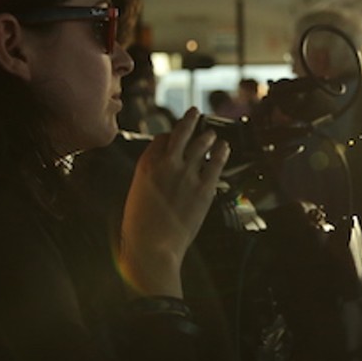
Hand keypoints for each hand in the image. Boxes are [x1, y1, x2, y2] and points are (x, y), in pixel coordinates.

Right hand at [119, 108, 228, 297]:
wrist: (151, 248)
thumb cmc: (139, 228)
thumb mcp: (136, 195)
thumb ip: (150, 179)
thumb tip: (160, 173)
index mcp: (146, 166)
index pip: (161, 139)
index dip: (170, 135)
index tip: (174, 135)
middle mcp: (167, 164)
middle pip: (181, 132)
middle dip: (189, 119)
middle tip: (195, 112)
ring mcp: (187, 175)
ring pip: (201, 144)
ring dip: (207, 136)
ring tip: (212, 134)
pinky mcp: (204, 189)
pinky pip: (215, 163)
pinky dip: (221, 152)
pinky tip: (224, 148)